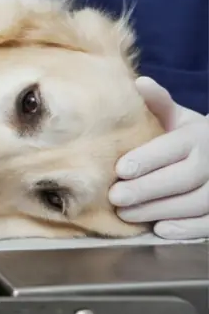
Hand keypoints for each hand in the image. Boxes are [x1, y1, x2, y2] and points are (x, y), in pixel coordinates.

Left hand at [109, 76, 208, 239]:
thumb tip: (141, 83)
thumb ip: (158, 103)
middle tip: (115, 197)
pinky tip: (160, 229)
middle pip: (184, 178)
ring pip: (197, 202)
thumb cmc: (186, 136)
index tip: (120, 169)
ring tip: (127, 215)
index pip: (174, 148)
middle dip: (148, 189)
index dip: (148, 159)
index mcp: (198, 136)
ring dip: (161, 210)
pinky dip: (187, 229)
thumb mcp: (176, 117)